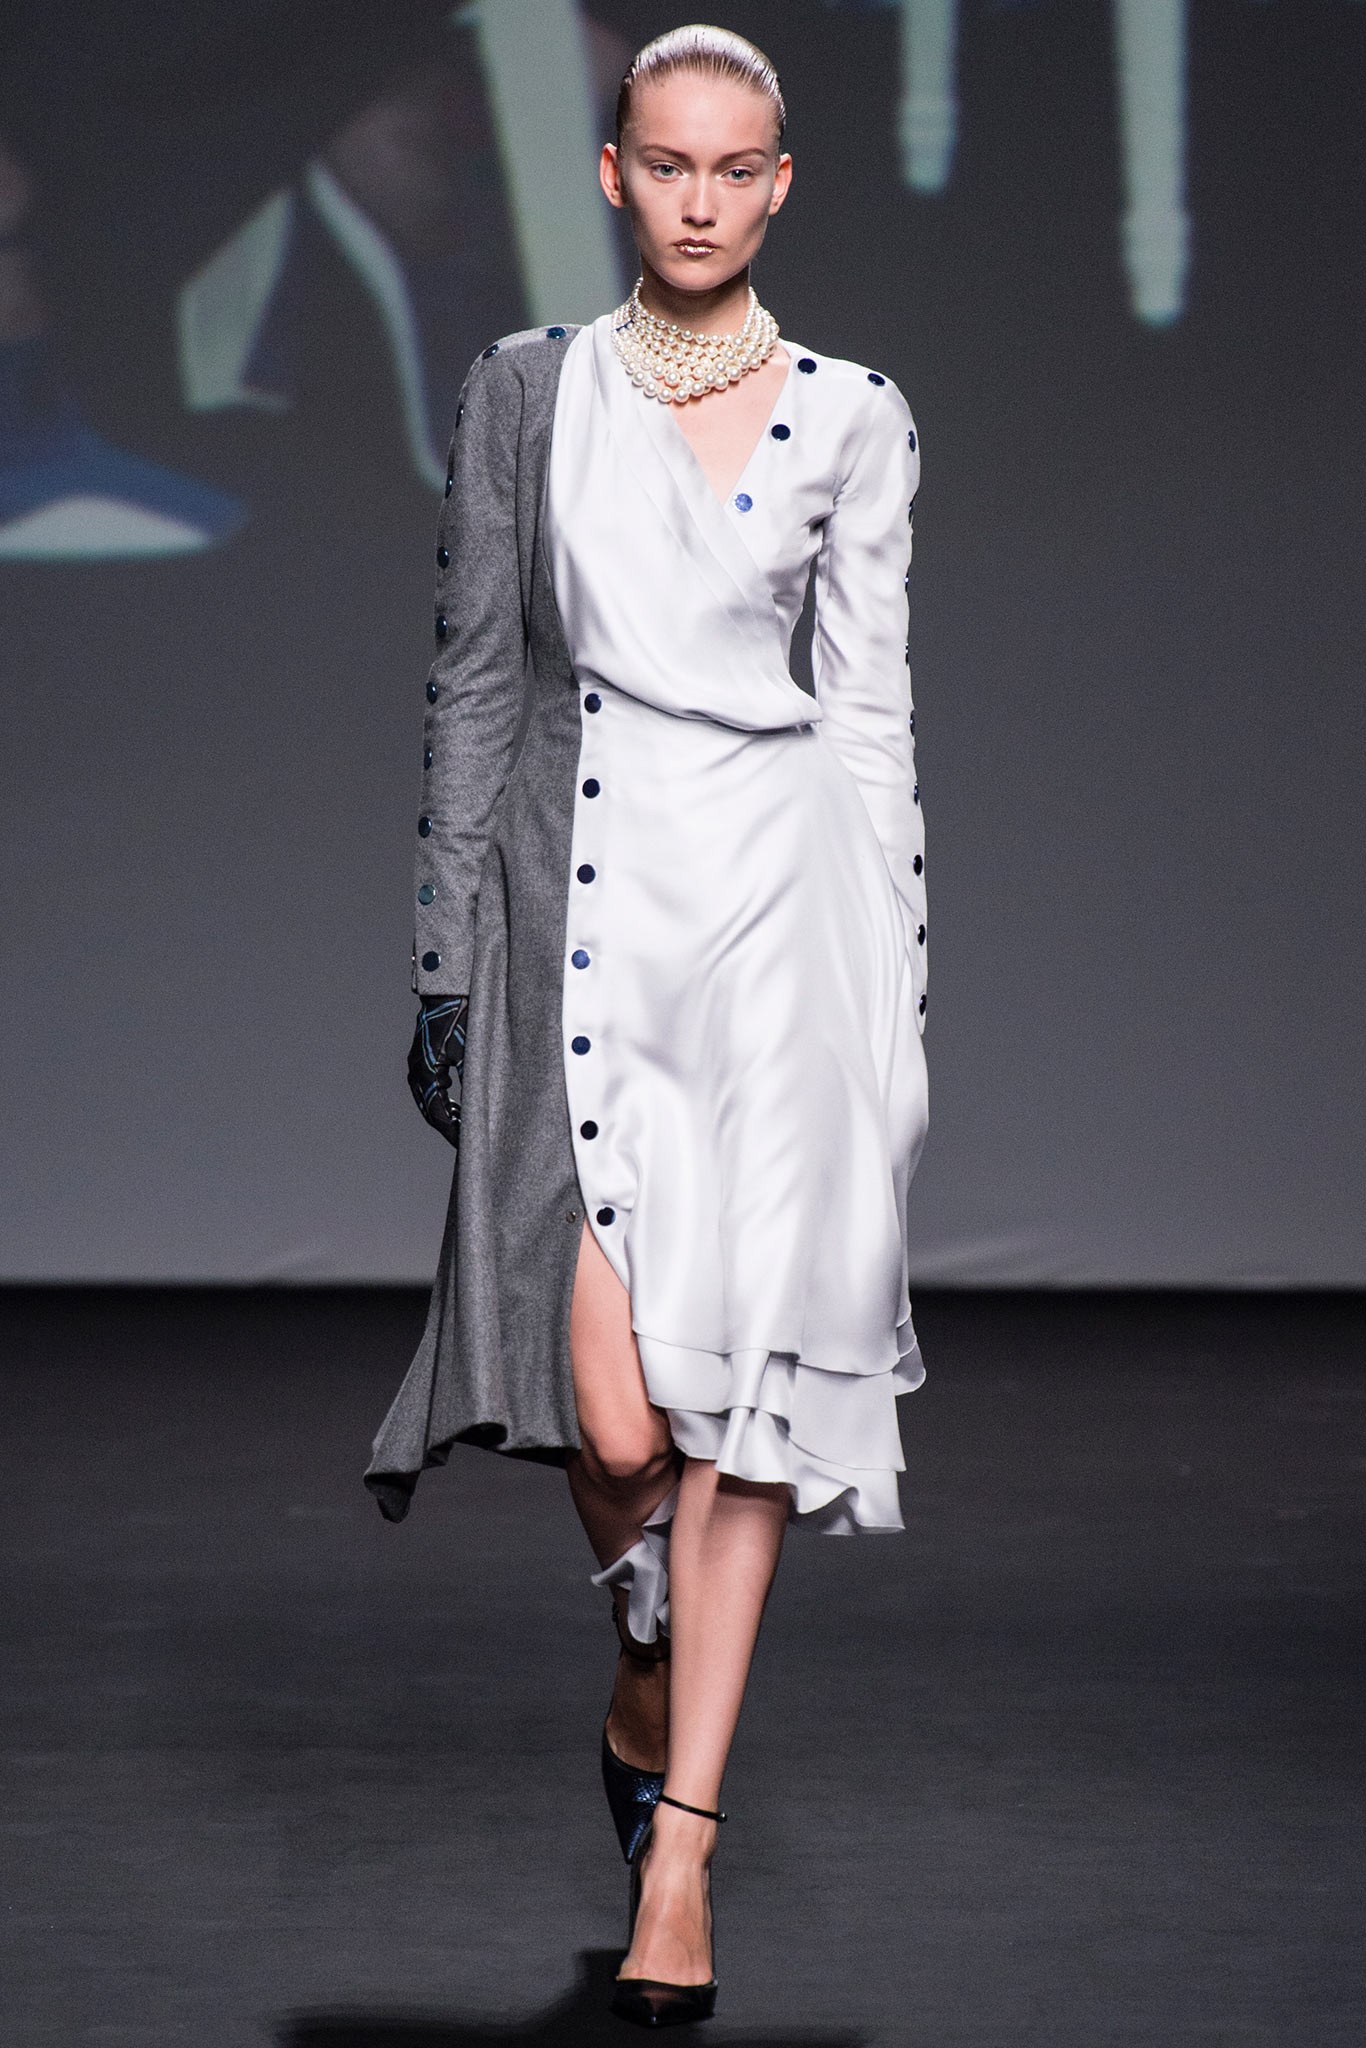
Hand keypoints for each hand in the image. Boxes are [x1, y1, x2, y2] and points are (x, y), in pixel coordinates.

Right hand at [407, 994, 467, 1147]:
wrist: (451, 989)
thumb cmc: (464, 1014)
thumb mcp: (474, 1050)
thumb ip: (474, 1080)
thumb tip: (480, 1108)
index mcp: (427, 1069)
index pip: (437, 1111)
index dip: (451, 1130)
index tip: (466, 1143)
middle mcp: (416, 1068)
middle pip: (429, 1109)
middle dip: (447, 1126)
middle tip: (465, 1141)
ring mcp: (416, 1062)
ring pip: (426, 1099)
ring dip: (443, 1114)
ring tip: (462, 1127)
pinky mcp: (421, 1057)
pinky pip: (427, 1087)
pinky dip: (440, 1100)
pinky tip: (455, 1106)